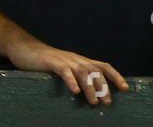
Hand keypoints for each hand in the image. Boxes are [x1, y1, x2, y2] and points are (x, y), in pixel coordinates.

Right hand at [7, 37, 129, 103]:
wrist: (27, 50)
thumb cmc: (47, 63)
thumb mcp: (67, 68)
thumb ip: (77, 76)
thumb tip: (89, 92)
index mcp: (82, 61)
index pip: (104, 66)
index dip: (116, 76)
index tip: (125, 88)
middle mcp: (77, 60)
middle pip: (96, 71)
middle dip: (104, 87)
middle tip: (107, 101)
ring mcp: (66, 61)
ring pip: (83, 73)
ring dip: (90, 88)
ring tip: (94, 102)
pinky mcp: (53, 63)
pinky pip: (64, 72)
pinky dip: (71, 81)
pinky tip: (75, 92)